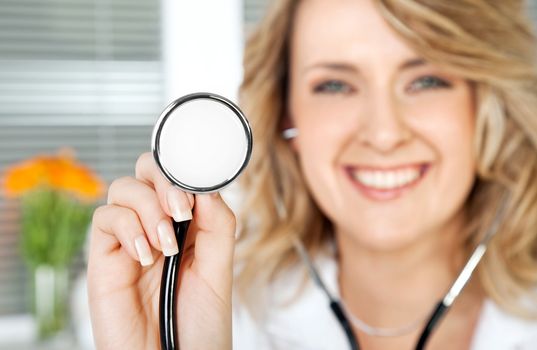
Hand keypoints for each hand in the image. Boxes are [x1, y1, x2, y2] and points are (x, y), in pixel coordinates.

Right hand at [87, 152, 234, 349]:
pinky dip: (127, 228)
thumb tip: (203, 188)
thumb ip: (216, 225)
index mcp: (186, 226)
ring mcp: (129, 241)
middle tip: (181, 209)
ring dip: (148, 209)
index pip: (177, 178)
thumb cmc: (200, 324)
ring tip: (165, 246)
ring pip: (123, 189)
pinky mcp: (104, 259)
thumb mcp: (219, 270)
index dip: (184, 171)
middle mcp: (155, 227)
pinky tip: (145, 256)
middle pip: (146, 173)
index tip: (197, 186)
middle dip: (164, 181)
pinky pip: (104, 220)